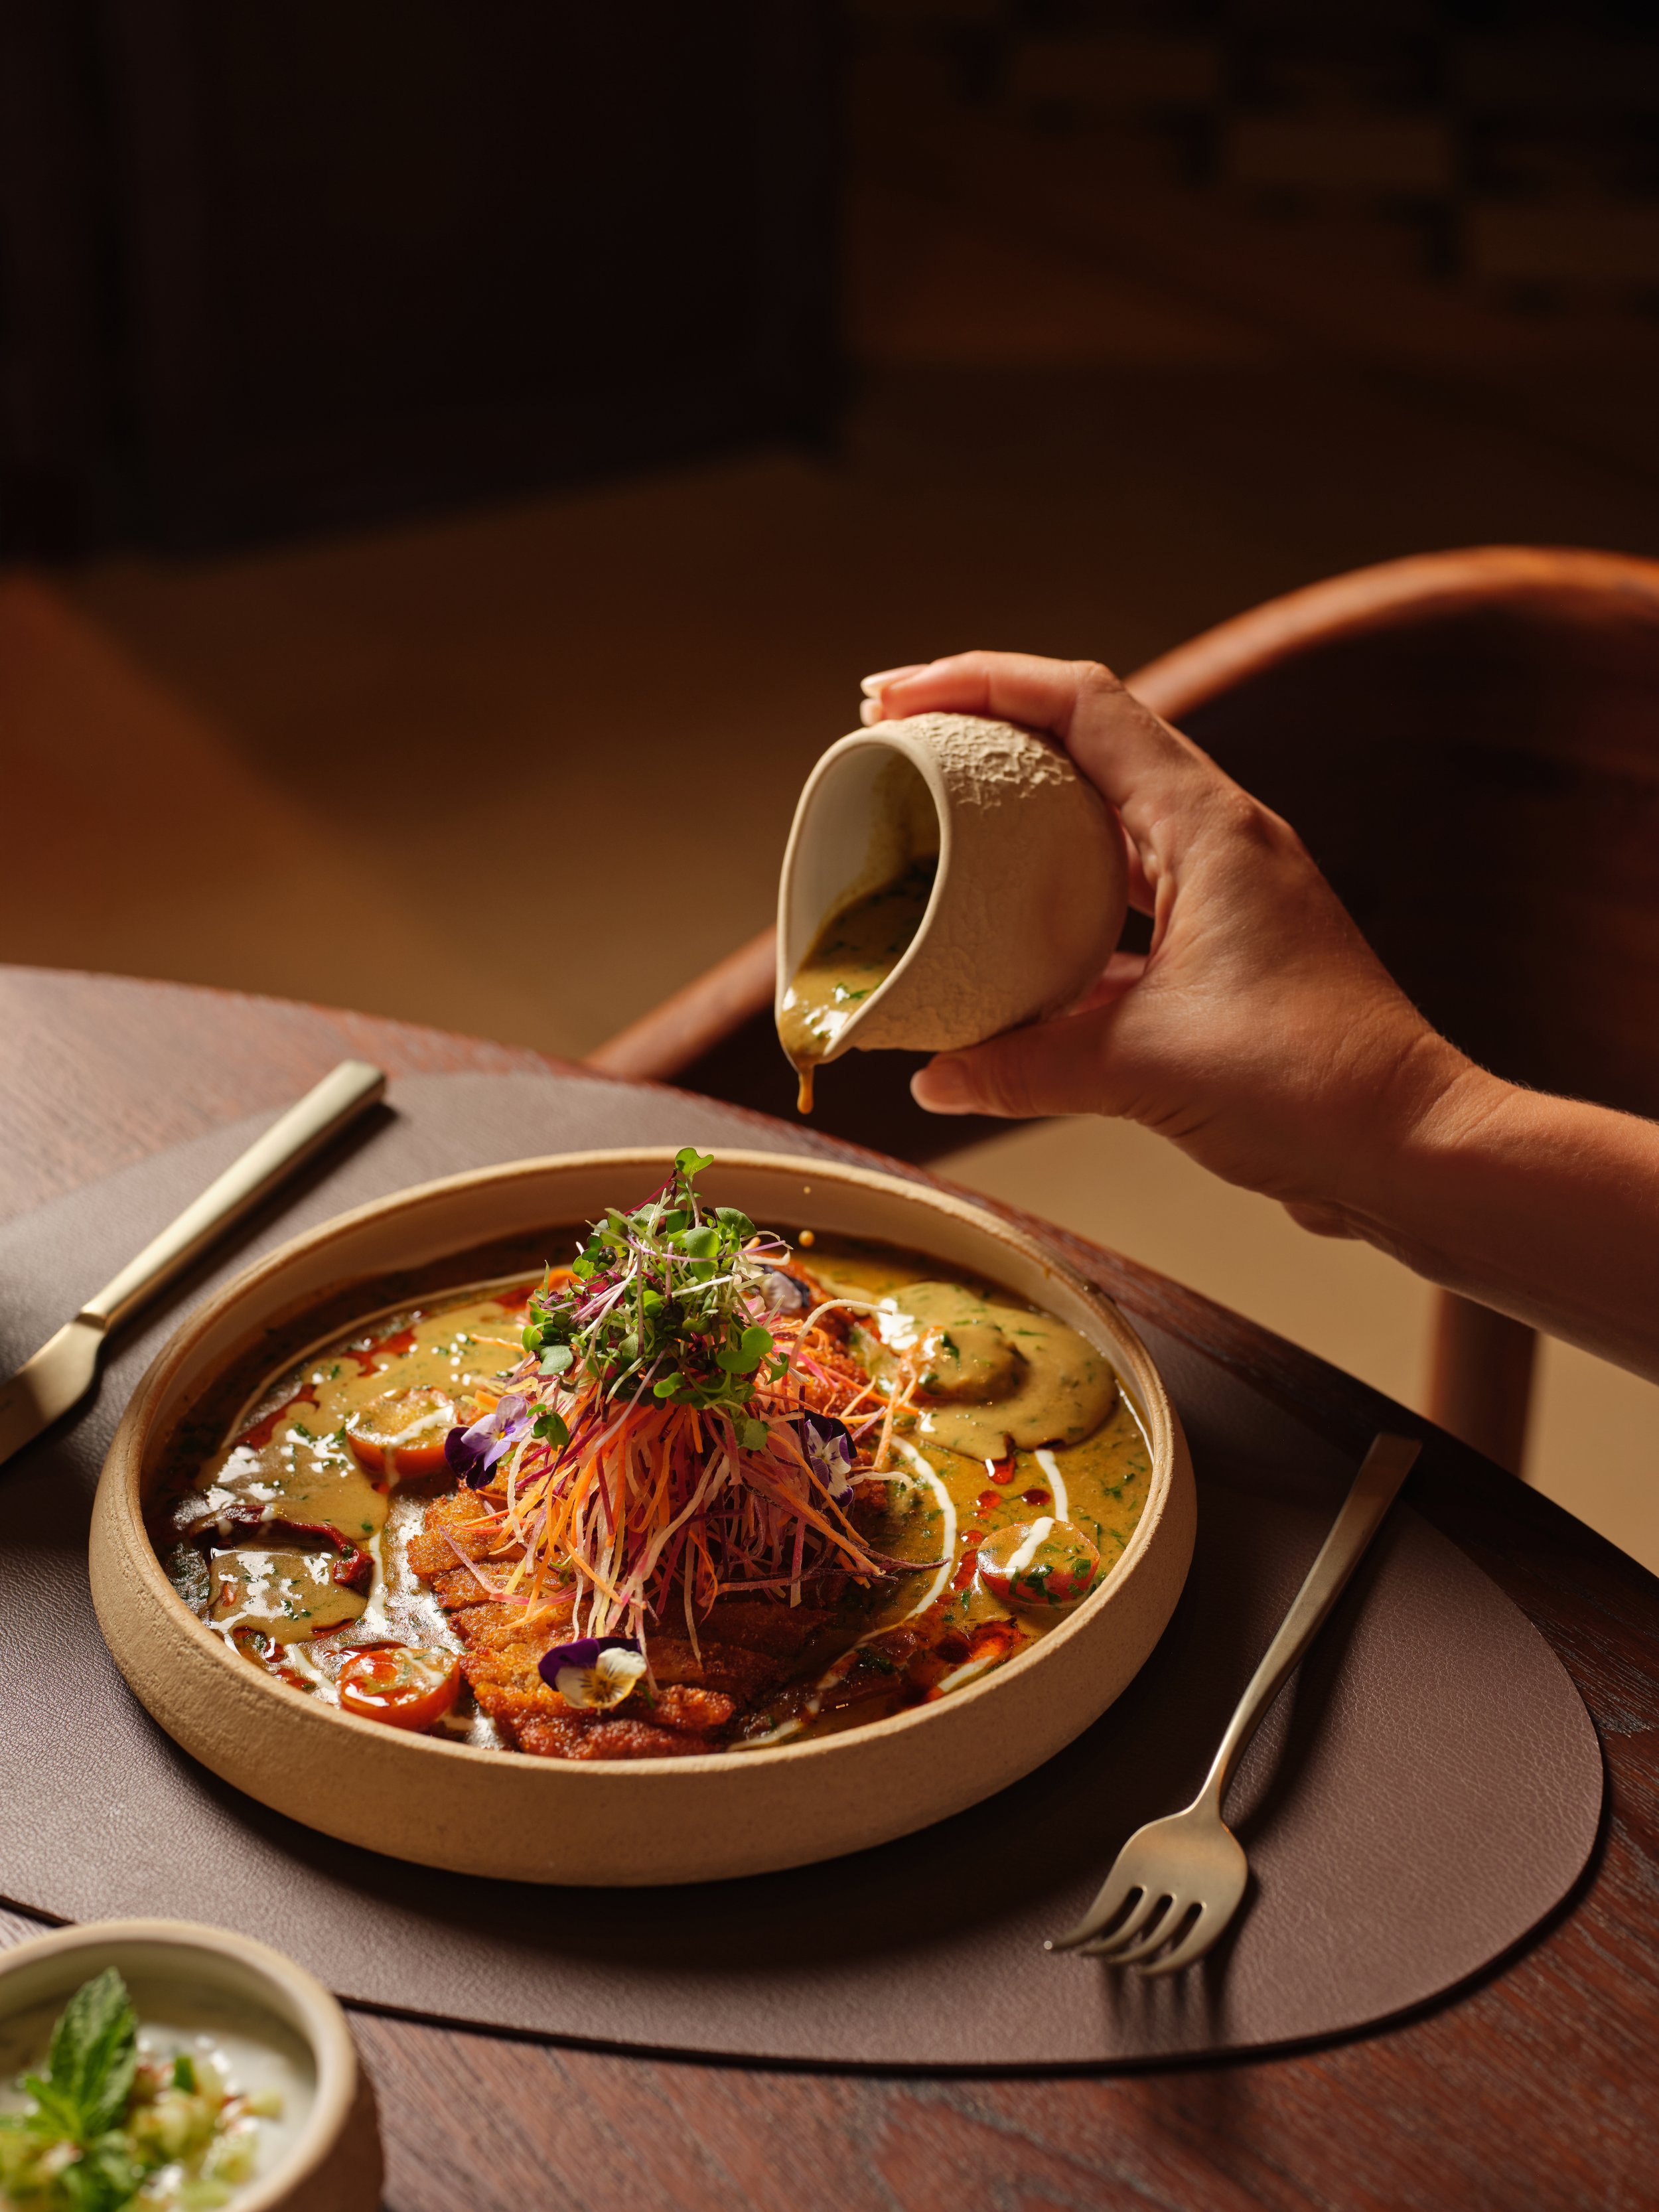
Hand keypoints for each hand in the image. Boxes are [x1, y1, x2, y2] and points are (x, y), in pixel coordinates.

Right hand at [862, 651, 1485, 1238]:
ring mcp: (1228, 892)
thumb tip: (933, 1079)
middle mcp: (1222, 839)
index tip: (893, 699)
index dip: (980, 683)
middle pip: (1087, 741)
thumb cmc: (1311, 1087)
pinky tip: (1003, 937)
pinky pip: (1121, 895)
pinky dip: (1056, 899)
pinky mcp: (1227, 949)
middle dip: (987, 731)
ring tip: (936, 823)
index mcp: (1209, 828)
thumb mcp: (1143, 1068)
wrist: (1410, 1149)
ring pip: (1103, 818)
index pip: (1082, 705)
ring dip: (1021, 811)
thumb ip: (1024, 1069)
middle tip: (896, 744)